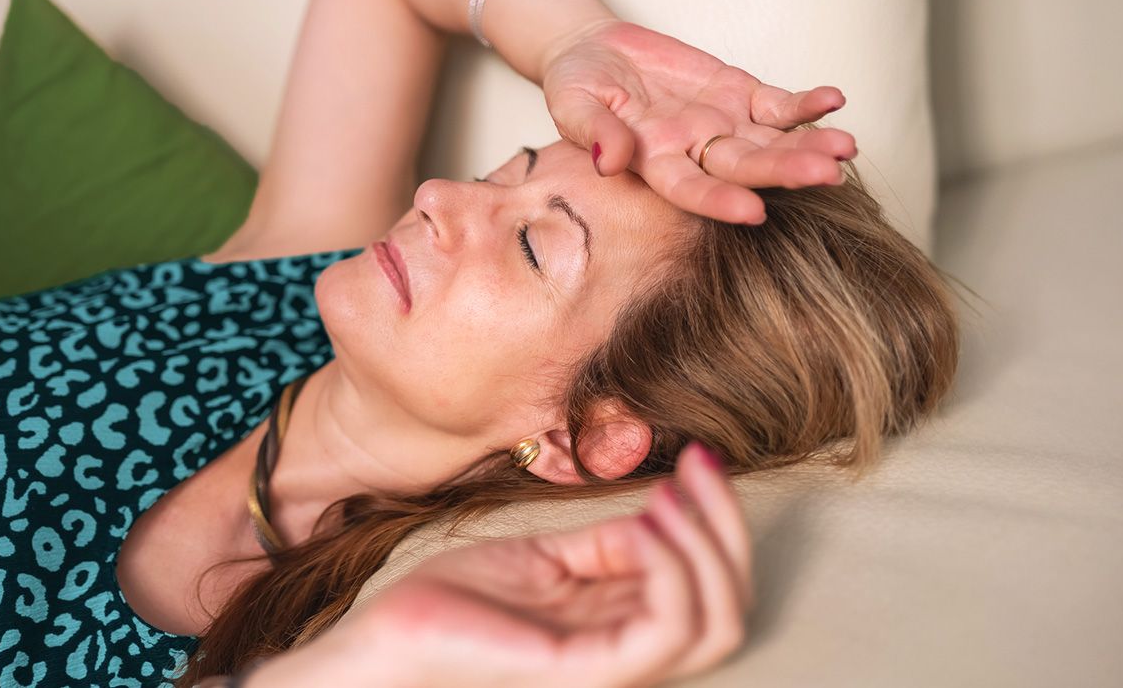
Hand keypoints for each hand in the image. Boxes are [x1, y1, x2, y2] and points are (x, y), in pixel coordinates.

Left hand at [269, 441, 752, 687]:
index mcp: (621, 628)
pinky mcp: (584, 672)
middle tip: (701, 463)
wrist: (390, 635)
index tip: (699, 457)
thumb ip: (605, 546)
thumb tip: (659, 515)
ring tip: (666, 496)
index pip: (714, 591)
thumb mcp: (546, 558)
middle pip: (732, 611)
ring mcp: (610, 668)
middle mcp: (627, 653)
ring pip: (717, 626)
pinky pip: (664, 630)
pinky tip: (637, 528)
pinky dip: (668, 568)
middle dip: (729, 528)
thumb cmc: (456, 602)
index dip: (721, 521)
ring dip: (706, 545)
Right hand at [540, 19, 857, 223]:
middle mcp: (694, 151)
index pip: (690, 189)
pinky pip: (778, 104)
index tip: (753, 212)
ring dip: (809, 145)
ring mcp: (721, 124)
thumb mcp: (570, 103)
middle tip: (827, 174)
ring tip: (846, 147)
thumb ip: (592, 132)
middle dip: (785, 171)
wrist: (595, 52)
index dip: (720, 202)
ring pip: (772, 141)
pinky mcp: (737, 93)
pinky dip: (804, 105)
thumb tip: (609, 160)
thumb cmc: (576, 83)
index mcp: (654, 163)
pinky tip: (832, 101)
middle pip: (745, 168)